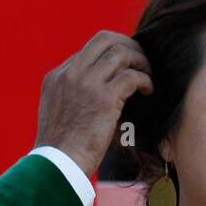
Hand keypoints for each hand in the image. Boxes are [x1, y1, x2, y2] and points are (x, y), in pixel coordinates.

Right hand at [34, 30, 153, 178]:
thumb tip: (98, 96)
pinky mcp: (104, 98)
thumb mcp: (58, 115)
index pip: (88, 50)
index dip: (111, 54)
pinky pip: (132, 76)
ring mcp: (86, 83)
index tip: (125, 65)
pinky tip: (148, 91)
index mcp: (56, 77)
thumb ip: (73, 98)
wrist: (57, 166)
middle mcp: (70, 74)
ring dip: (140, 61)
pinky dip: (144, 80)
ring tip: (148, 75)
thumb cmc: (61, 151)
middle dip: (128, 44)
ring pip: (121, 53)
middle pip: (105, 39)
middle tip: (141, 60)